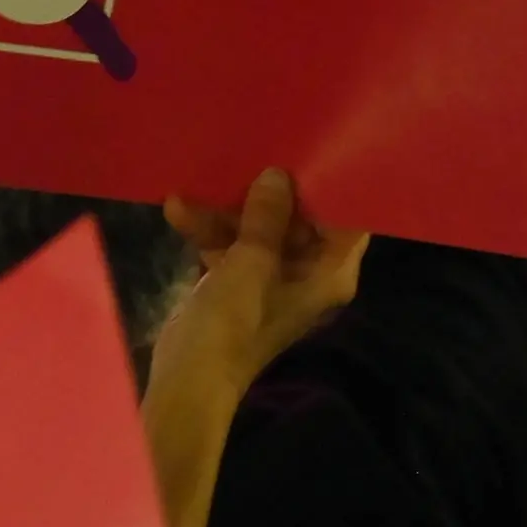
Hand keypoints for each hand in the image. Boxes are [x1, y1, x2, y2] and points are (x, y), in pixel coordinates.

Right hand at [149, 170, 369, 404]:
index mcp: (329, 273)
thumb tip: (277, 174)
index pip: (348, 220)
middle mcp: (307, 271)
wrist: (186, 380)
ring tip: (191, 192)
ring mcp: (271, 275)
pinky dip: (209, 230)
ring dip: (224, 211)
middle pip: (298, 216)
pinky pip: (231, 243)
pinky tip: (178, 210)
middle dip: (266, 190)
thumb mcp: (251, 264)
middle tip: (249, 152)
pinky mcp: (238, 280)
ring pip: (258, 227)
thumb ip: (267, 216)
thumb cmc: (232, 324)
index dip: (333, 185)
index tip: (315, 146)